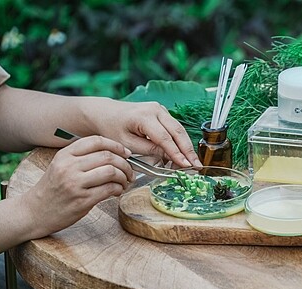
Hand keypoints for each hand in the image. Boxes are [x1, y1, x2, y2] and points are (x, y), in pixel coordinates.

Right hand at [19, 135, 134, 239]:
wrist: (34, 212)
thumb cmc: (51, 190)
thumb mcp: (60, 166)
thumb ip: (80, 157)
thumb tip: (112, 153)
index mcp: (64, 155)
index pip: (96, 141)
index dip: (116, 145)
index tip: (125, 153)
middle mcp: (69, 167)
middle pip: (107, 156)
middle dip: (124, 163)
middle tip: (129, 171)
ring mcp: (75, 184)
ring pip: (111, 172)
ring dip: (124, 177)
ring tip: (124, 182)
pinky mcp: (82, 201)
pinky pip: (109, 189)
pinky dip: (118, 189)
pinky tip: (117, 191)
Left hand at [80, 98, 200, 168]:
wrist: (105, 113)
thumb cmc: (112, 128)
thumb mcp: (126, 143)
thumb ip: (148, 150)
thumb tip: (168, 156)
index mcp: (144, 116)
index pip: (165, 138)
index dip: (177, 153)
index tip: (186, 165)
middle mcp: (155, 109)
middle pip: (177, 131)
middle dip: (188, 150)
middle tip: (196, 166)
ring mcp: (160, 109)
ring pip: (179, 129)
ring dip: (186, 147)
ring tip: (191, 163)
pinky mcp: (161, 113)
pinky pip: (174, 128)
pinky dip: (179, 141)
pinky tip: (181, 155)